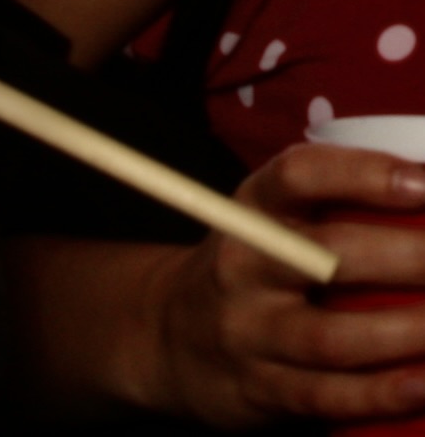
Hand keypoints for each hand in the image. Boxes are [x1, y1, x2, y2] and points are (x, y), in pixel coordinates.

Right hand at [147, 140, 424, 426]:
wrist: (171, 334)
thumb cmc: (251, 267)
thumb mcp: (269, 220)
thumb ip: (330, 208)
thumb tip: (423, 194)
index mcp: (253, 208)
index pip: (299, 176)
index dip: (363, 175)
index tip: (424, 183)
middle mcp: (245, 262)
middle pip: (324, 256)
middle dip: (403, 258)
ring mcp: (248, 329)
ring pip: (330, 336)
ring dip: (403, 334)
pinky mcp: (258, 389)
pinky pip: (325, 396)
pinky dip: (379, 394)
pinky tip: (423, 386)